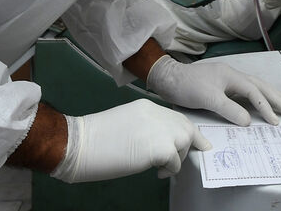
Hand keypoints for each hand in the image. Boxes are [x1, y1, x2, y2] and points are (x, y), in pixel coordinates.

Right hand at [50, 99, 210, 182]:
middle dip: (190, 143)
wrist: (80, 144)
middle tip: (184, 158)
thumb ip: (146, 127)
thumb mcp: (126, 123)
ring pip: (184, 143)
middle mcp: (156, 114)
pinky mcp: (160, 148)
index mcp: (146, 106)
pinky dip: (170, 169)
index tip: (200, 141)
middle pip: (185, 127)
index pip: (175, 117)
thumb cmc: (94, 138)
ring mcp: (160, 130)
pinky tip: (157, 172)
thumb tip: (160, 143)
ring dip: (177, 157)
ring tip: (162, 166)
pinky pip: (175, 161)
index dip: (187, 130)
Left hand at [145, 56, 280, 125]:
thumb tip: (248, 121)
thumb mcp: (208, 98)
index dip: (266, 107)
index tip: (275, 122)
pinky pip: (246, 92)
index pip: (254, 92)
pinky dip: (258, 98)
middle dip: (276, 99)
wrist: (169, 79)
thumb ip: (229, 109)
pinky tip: (261, 103)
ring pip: (255, 87)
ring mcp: (229, 79)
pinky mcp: (223, 85)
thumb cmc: (187, 86)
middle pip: (260, 86)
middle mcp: (233, 75)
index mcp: (232, 75)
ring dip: (270, 96)